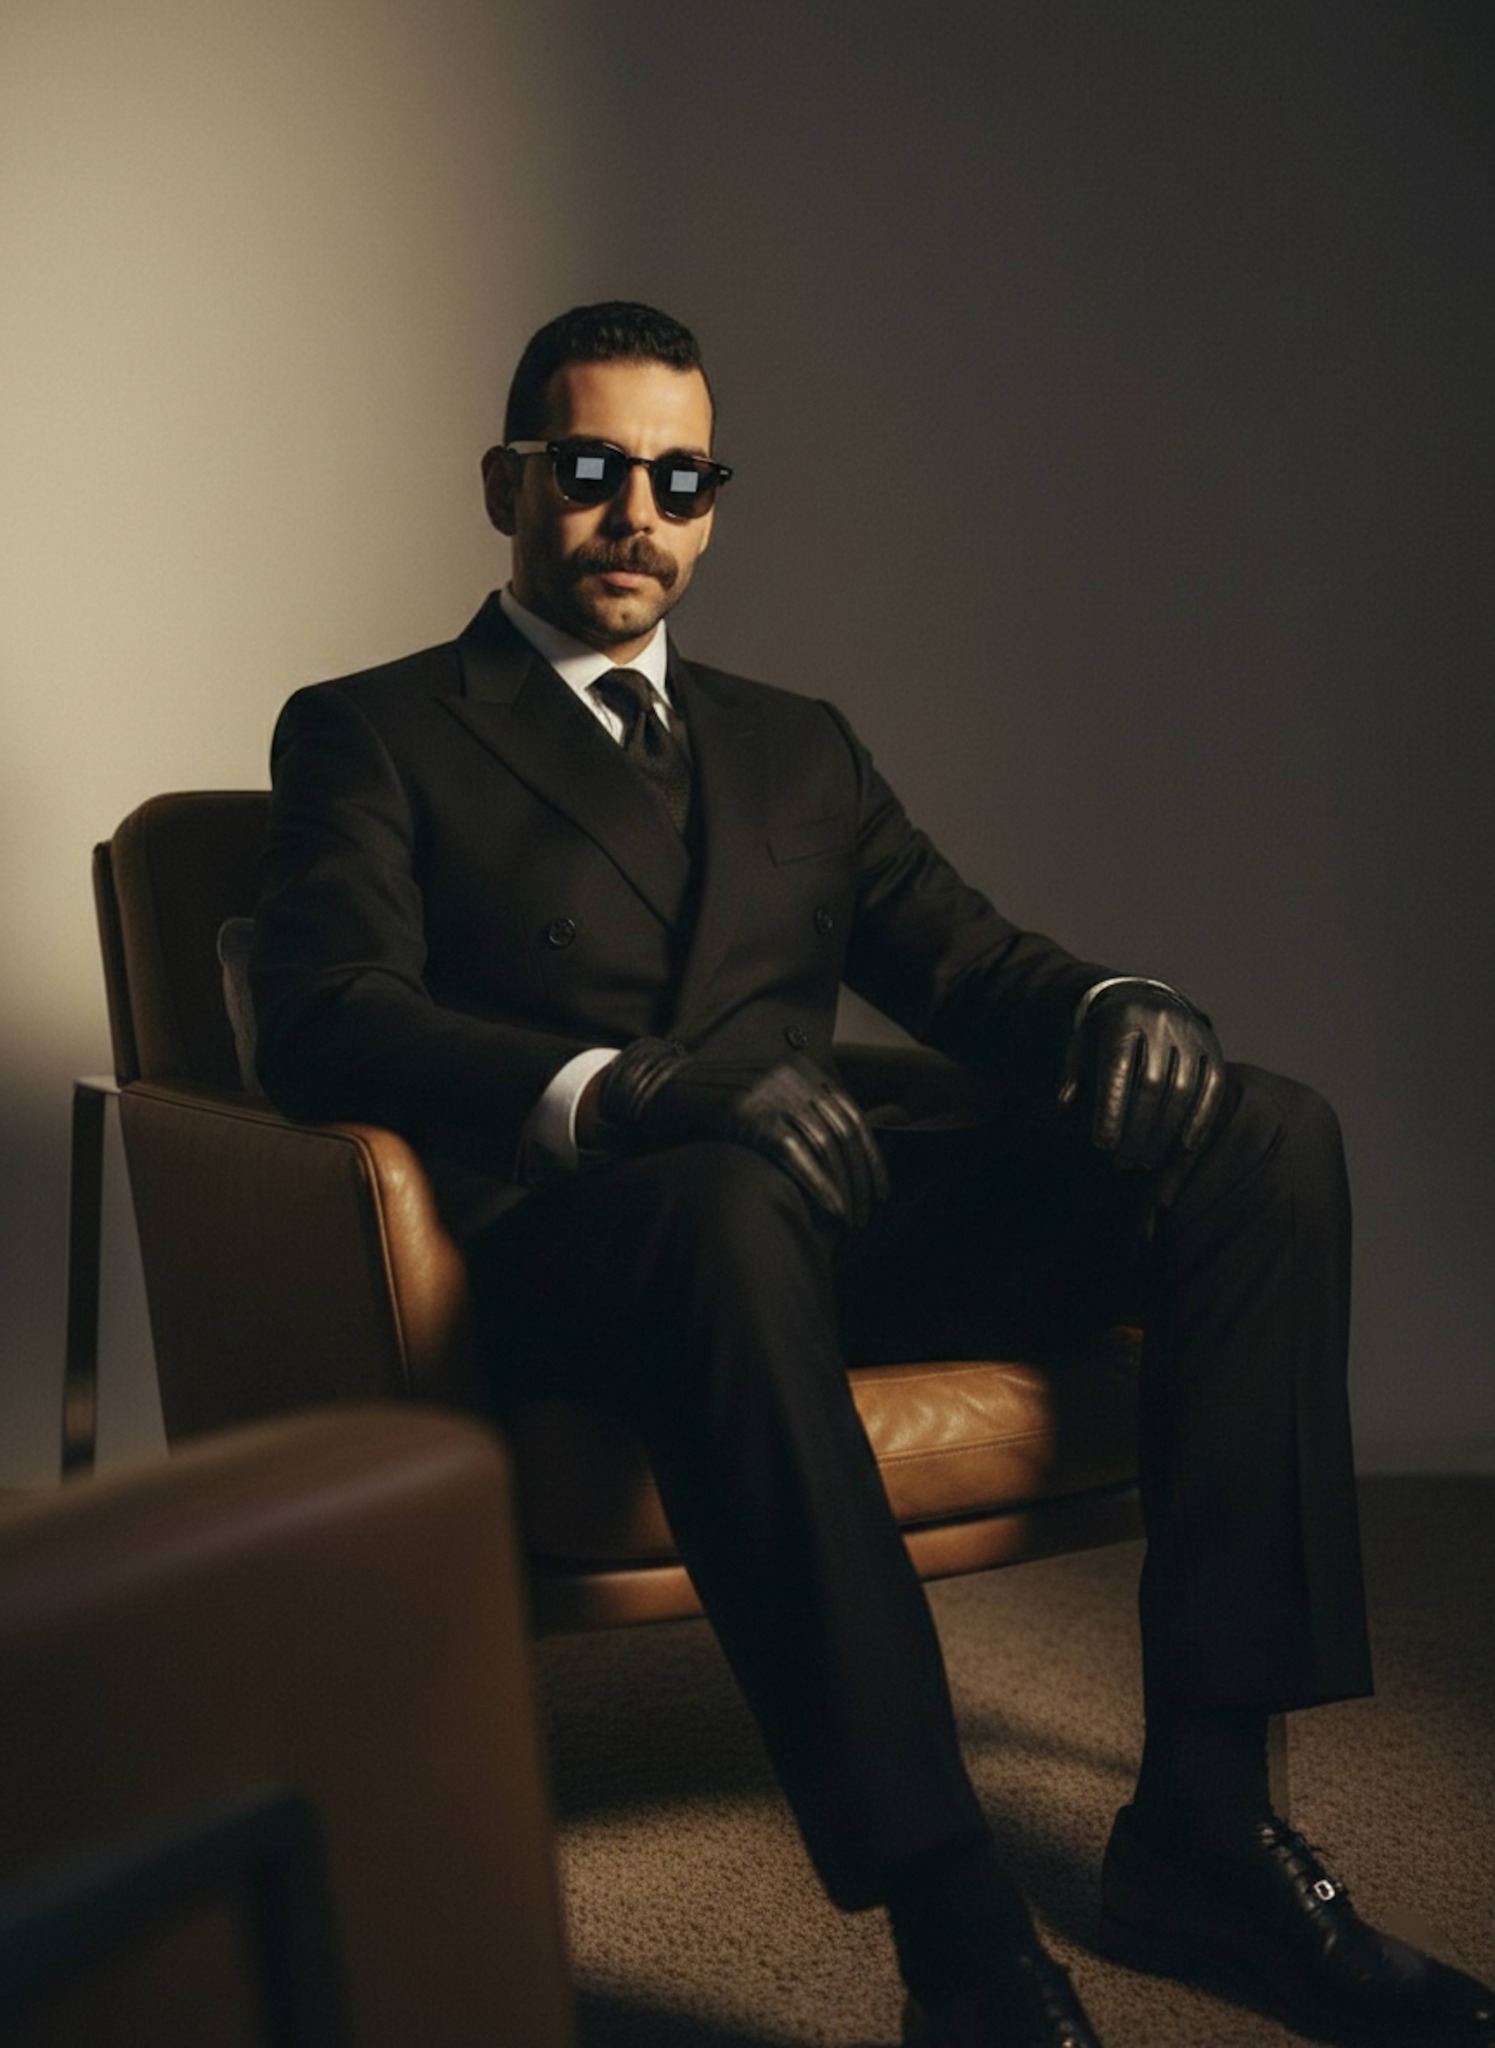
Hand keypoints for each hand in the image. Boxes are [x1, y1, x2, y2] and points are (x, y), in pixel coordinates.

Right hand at [595, 1038, 890, 1228]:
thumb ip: (799, 1115)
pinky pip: (796, 1152)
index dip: (870, 1158)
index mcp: (801, 1070)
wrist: (655, 1090)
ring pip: (824, 1143)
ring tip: (846, 1221)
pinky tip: (828, 1210)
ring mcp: (768, 1090)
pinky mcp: (747, 1110)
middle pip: (843, 1131)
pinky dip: (819, 1184)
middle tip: (862, 1216)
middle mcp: (791, 1075)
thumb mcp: (762, 1099)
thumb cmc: (709, 1106)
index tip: (878, 1193)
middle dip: (859, 1178)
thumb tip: (842, 1148)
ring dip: (842, 1187)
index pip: (850, 1116)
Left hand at [1058, 984, 1224, 1170]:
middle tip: (1124, 1161)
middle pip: (1152, 1084)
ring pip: (1183, 1089)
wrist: (1146, 1000)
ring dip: (1165, 1132)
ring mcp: (1190, 1034)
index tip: (1103, 1144)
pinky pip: (1213, 1087)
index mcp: (1123, 1019)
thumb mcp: (1082, 1045)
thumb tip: (1065, 1107)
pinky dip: (1200, 1119)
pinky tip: (1184, 1147)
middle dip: (1138, 1129)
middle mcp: (1161, 1022)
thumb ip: (1072, 1076)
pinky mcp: (1212, 1048)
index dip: (1111, 1109)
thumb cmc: (1106, 1035)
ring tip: (1147, 1160)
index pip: (1118, 1069)